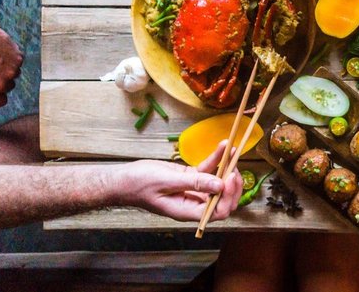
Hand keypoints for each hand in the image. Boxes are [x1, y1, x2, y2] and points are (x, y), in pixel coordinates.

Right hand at [115, 141, 242, 221]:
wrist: (123, 179)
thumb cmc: (138, 184)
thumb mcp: (167, 181)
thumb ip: (194, 183)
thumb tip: (219, 186)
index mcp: (188, 211)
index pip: (218, 211)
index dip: (228, 197)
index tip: (229, 178)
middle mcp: (194, 203)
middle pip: (223, 198)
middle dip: (232, 183)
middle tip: (234, 166)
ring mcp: (193, 190)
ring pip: (218, 182)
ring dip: (227, 167)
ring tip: (233, 150)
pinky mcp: (191, 178)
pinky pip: (208, 170)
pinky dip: (216, 159)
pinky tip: (223, 146)